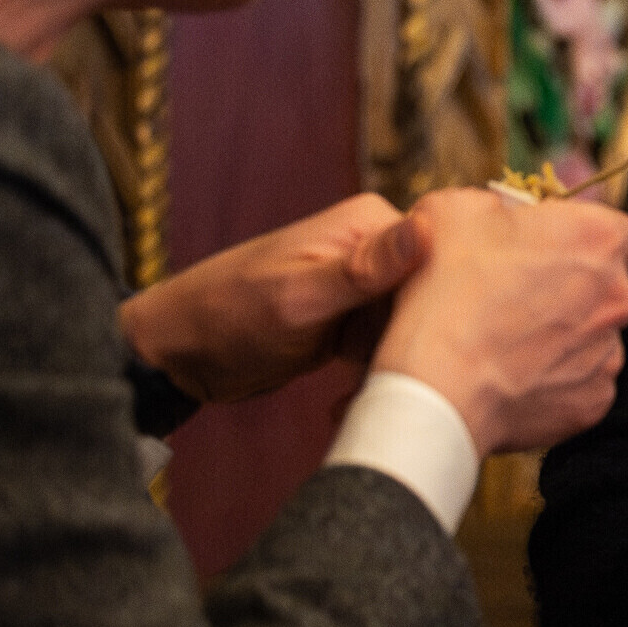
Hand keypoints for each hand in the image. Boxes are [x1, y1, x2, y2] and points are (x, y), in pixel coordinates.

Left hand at [118, 193, 424, 404]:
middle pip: (431, 296)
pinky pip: (385, 349)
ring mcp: (363, 289)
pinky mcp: (351, 325)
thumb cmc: (227, 313)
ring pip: (412, 329)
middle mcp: (374, 250)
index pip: (443, 255)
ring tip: (365, 397)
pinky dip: (375, 377)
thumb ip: (363, 269)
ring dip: (397, 366)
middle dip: (421, 342)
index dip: (450, 303)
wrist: (177, 354)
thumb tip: (428, 228)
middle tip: (397, 383)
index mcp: (371, 223)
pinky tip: (349, 403)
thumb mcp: (299, 296)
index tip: (444, 348)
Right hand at [369, 189, 627, 455]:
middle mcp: (620, 296)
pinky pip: (581, 382)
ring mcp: (610, 353)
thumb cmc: (446, 294)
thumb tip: (498, 213)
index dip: (591, 242)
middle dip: (576, 289)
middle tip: (520, 297)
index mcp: (599, 239)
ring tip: (509, 343)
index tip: (558, 252)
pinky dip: (555, 380)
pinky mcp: (595, 401)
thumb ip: (493, 203)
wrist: (437, 389)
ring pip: (596, 337)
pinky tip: (513, 377)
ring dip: (564, 336)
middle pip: (611, 288)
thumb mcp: (453, 212)